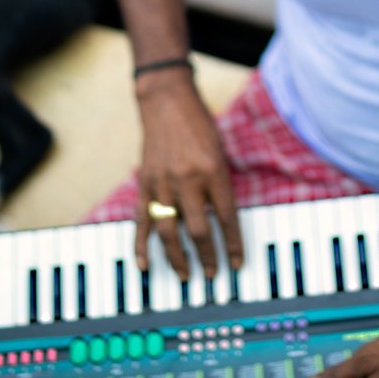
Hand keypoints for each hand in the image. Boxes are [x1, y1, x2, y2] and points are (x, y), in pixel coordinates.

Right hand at [134, 71, 241, 280]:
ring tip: (186, 276)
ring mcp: (163, 183)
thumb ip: (220, 183)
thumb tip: (221, 219)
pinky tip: (145, 265)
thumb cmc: (198, 123)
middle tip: (213, 274)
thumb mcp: (219, 149)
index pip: (226, 216)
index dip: (233, 244)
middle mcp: (188, 179)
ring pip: (169, 231)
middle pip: (199, 229)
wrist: (167, 101)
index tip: (237, 263)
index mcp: (213, 170)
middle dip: (208, 256)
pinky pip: (142, 220)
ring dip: (178, 258)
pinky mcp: (145, 184)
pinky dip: (142, 245)